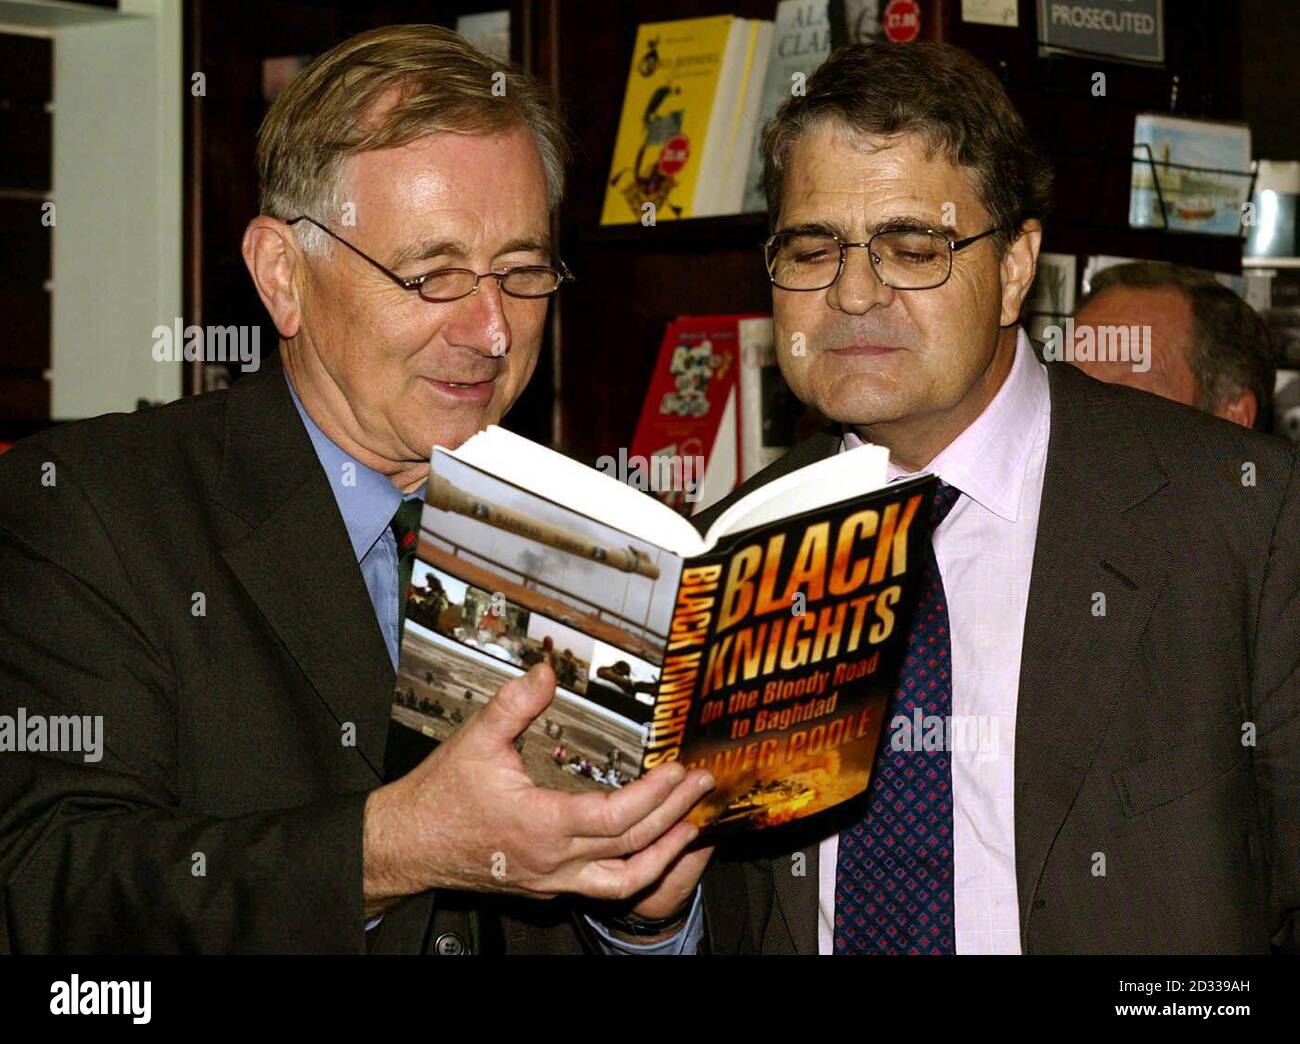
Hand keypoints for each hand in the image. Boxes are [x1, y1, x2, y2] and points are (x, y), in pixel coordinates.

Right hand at [362, 663, 713, 914]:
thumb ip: (515, 704)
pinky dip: (636, 870)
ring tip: (692, 828)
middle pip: (633, 846)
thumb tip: (546, 671)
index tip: (678, 770)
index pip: (616, 818)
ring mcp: (552, 880)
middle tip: (703, 787)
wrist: (407, 844)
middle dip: (676, 815)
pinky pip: (603, 887)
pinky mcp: (547, 886)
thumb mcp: (474, 740)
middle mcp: (553, 860)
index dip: (655, 795)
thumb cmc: (439, 797)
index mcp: (541, 825)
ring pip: (624, 881)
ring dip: (665, 854)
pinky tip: (651, 850)